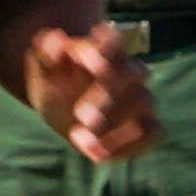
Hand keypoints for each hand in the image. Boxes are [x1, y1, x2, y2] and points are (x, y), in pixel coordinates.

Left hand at [18, 23, 157, 163]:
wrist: (58, 100)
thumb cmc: (53, 77)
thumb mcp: (42, 65)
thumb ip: (47, 51)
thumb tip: (56, 40)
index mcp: (103, 48)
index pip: (114, 39)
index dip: (108, 50)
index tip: (92, 68)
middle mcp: (128, 70)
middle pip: (134, 72)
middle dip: (109, 95)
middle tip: (80, 116)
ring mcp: (140, 97)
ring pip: (145, 102)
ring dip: (114, 123)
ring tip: (77, 137)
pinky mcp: (144, 124)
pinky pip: (152, 132)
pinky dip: (130, 146)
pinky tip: (97, 155)